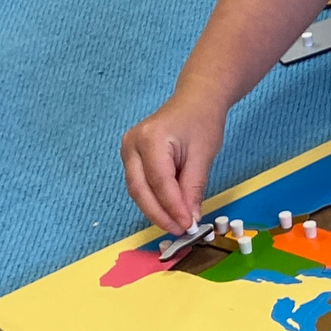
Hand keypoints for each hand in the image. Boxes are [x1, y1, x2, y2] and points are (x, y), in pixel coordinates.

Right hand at [121, 90, 226, 233]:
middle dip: (160, 214)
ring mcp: (127, 150)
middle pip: (140, 189)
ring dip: (155, 210)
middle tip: (180, 231)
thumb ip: (193, 188)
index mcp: (150, 138)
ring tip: (176, 224)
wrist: (196, 100)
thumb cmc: (202, 122)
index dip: (173, 207)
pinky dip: (153, 200)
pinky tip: (168, 211)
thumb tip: (191, 219)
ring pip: (137, 190)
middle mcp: (132, 144)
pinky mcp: (131, 157)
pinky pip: (139, 184)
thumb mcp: (203, 155)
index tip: (188, 226)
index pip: (159, 182)